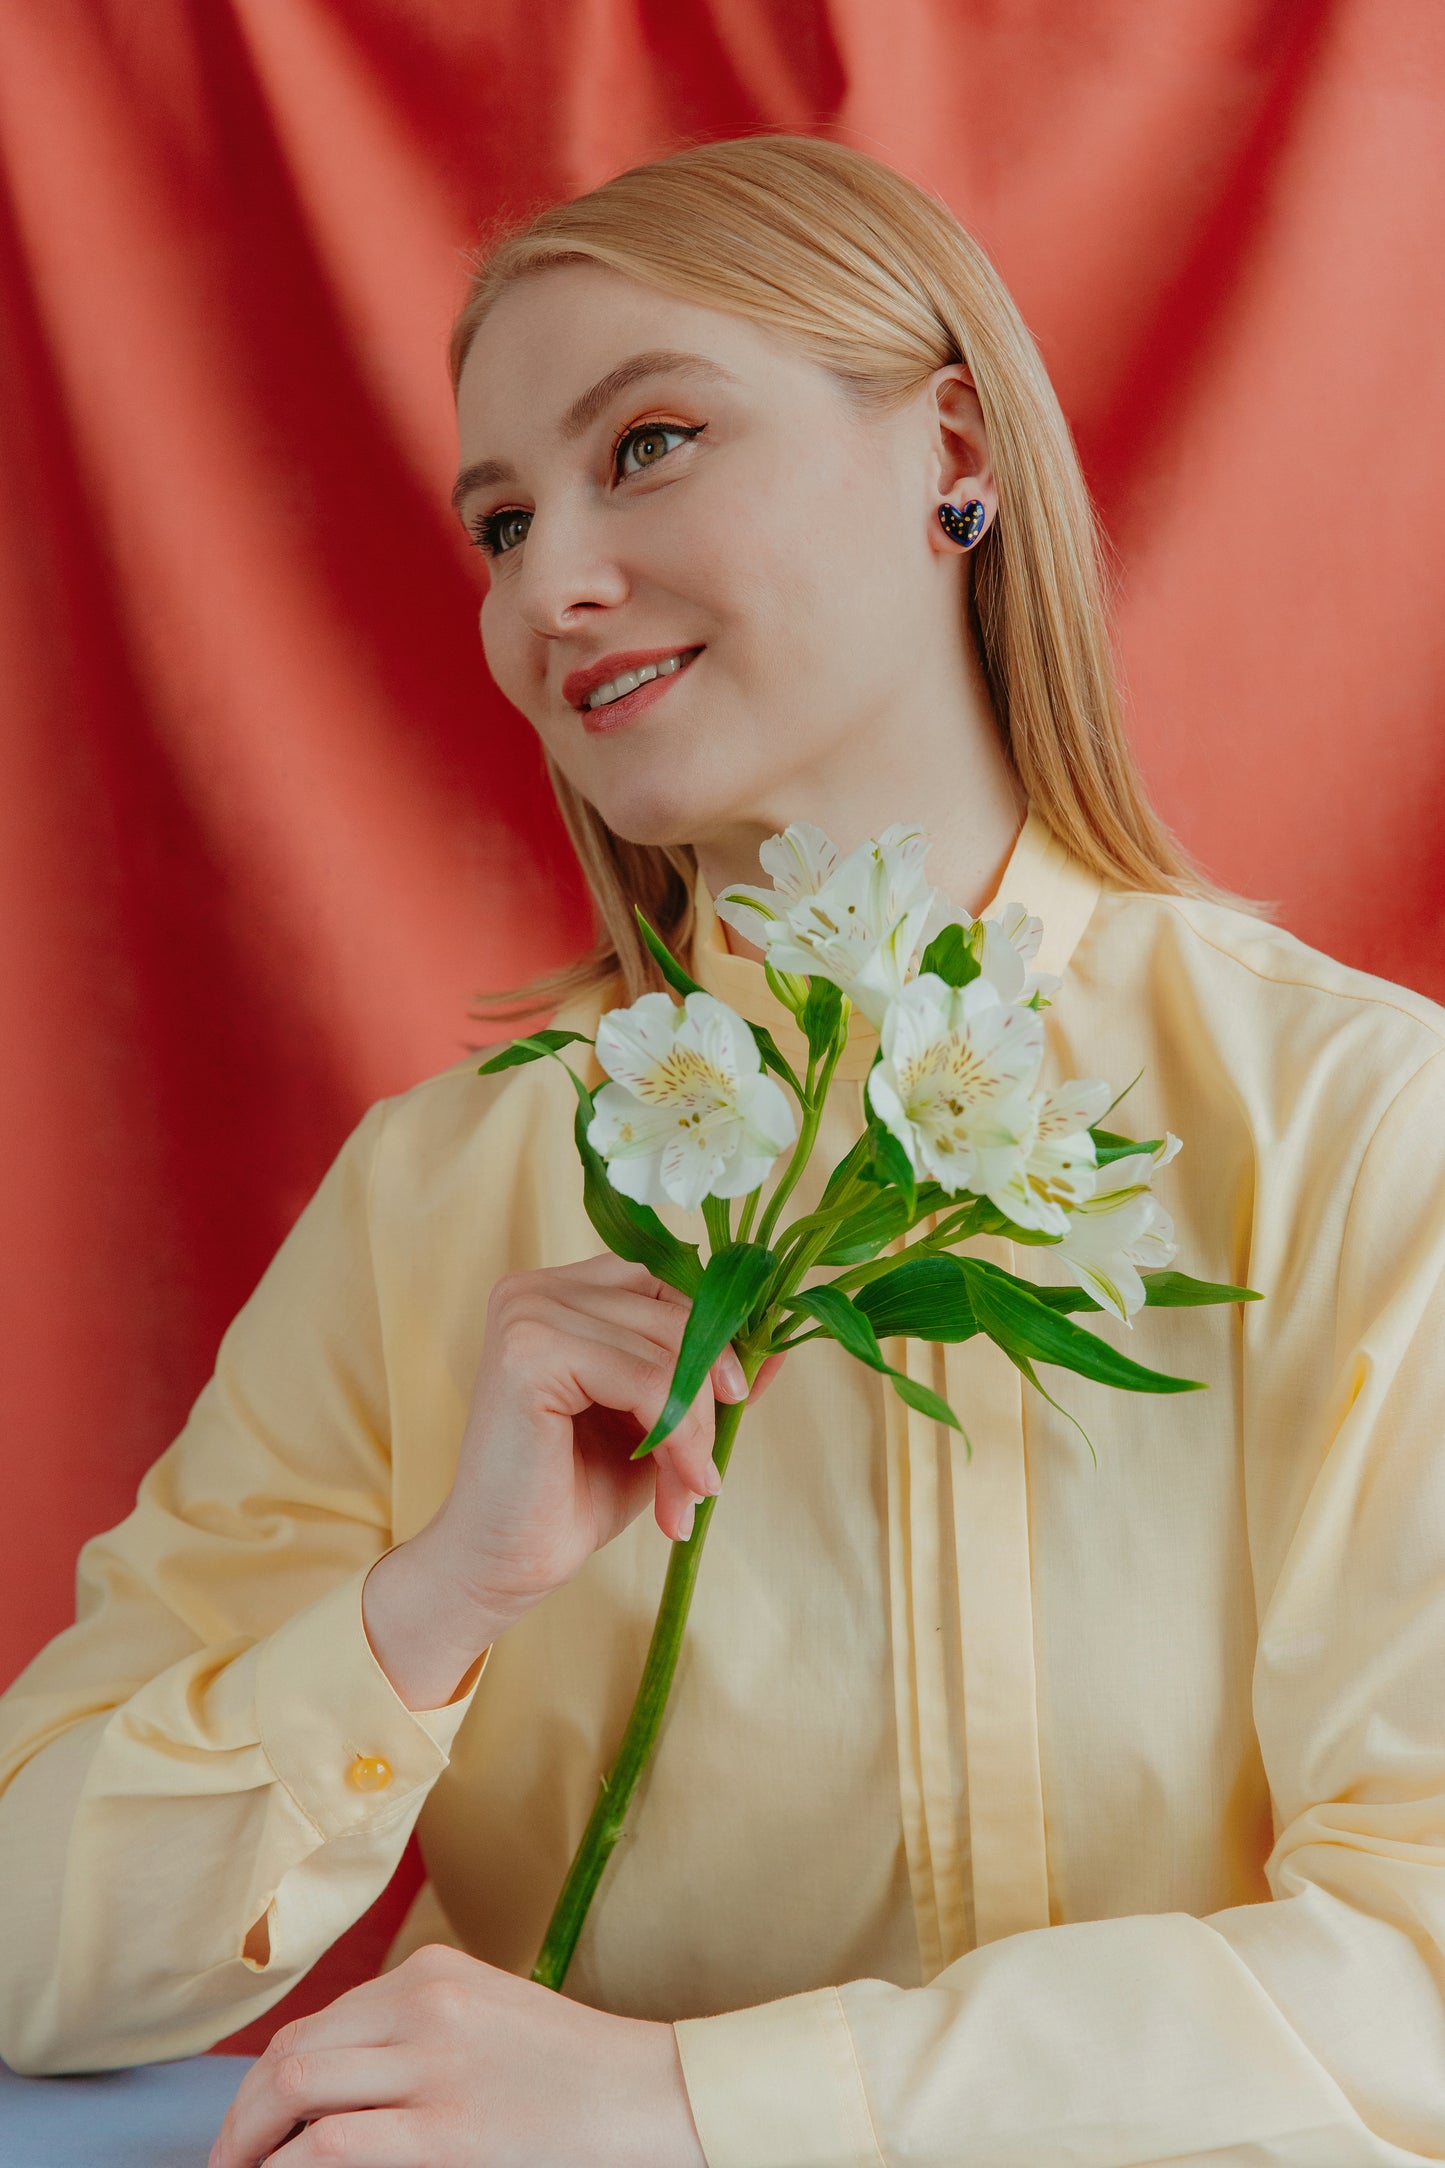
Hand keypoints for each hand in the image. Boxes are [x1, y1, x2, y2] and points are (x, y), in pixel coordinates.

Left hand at [206, 1942, 707, 2166]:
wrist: (656, 2096)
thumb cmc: (578, 2074)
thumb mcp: (490, 2021)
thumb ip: (419, 2035)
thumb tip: (337, 2092)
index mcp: (434, 1974)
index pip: (318, 2022)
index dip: (267, 2082)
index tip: (252, 2125)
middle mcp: (425, 2004)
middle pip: (292, 2051)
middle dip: (243, 2115)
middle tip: (229, 2163)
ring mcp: (435, 2065)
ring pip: (296, 2087)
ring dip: (251, 2141)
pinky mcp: (448, 2131)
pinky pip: (332, 2146)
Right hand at [421, 1252, 783, 1636]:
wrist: (504, 1565)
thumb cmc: (573, 1495)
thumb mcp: (659, 1424)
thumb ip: (707, 1379)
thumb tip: (778, 1348)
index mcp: (562, 1291)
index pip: (668, 1283)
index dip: (713, 1339)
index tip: (735, 1403)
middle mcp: (538, 1287)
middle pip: (675, 1312)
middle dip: (707, 1398)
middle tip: (706, 1476)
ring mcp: (527, 1312)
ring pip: (667, 1348)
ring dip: (695, 1429)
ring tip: (689, 1491)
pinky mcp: (528, 1350)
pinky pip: (644, 1377)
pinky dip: (676, 1436)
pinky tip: (677, 1486)